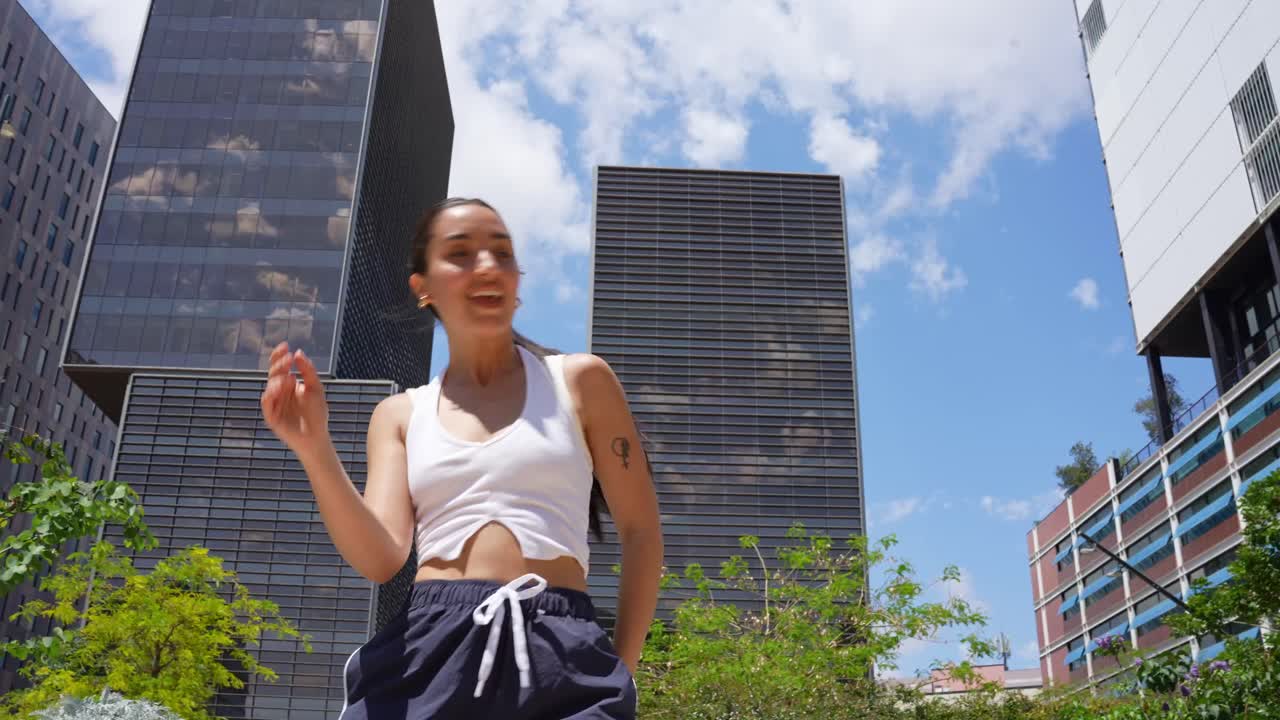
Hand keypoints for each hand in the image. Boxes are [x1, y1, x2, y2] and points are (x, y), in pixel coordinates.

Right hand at [260, 342, 330, 456]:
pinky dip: (270, 394)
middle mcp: (280, 391)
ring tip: (288, 377)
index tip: (285, 346)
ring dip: (277, 379)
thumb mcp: (316, 388)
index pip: (281, 366)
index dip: (280, 355)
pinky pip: (267, 403)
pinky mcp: (271, 416)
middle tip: (288, 359)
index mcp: (289, 383)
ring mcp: (275, 403)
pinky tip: (277, 388)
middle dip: (279, 364)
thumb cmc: (317, 413)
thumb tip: (298, 352)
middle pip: (274, 373)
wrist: (317, 436)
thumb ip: (308, 370)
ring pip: (270, 386)